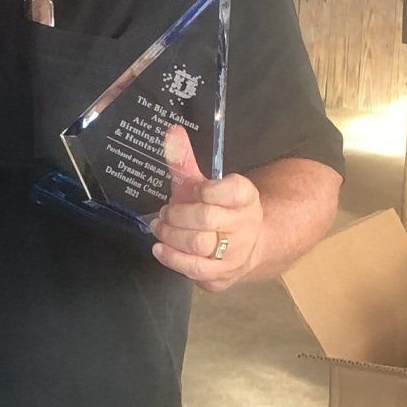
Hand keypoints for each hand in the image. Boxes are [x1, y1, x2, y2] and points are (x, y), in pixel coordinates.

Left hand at [149, 125, 263, 287]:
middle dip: (178, 214)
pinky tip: (160, 247)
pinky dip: (171, 257)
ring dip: (171, 234)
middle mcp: (246, 226)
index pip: (233, 190)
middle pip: (206, 218)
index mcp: (246, 198)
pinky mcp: (221, 276)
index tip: (197, 190)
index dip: (209, 189)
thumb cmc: (217, 211)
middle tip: (167, 212)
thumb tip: (171, 131)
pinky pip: (192, 268)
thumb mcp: (203, 184)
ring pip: (197, 244)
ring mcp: (235, 254)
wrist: (243, 247)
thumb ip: (186, 160)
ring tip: (161, 227)